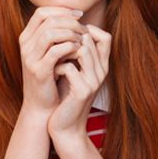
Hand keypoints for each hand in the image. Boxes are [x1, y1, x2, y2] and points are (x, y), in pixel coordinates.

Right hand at [18, 7, 87, 115]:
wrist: (42, 105)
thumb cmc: (51, 77)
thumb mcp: (52, 52)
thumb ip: (58, 35)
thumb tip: (76, 17)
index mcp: (26, 37)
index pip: (42, 12)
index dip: (62, 10)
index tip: (80, 15)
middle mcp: (25, 45)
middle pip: (48, 19)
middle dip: (70, 21)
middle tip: (84, 29)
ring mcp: (29, 58)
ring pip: (51, 33)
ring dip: (71, 33)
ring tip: (82, 39)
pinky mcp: (39, 70)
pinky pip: (56, 51)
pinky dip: (70, 47)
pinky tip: (79, 50)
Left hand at [48, 24, 111, 139]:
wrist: (66, 128)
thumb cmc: (66, 98)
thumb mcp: (74, 72)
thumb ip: (75, 55)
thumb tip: (66, 30)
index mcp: (101, 66)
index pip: (105, 36)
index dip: (86, 30)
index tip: (66, 37)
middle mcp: (102, 72)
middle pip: (89, 39)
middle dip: (68, 38)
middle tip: (54, 47)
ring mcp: (93, 82)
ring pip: (81, 49)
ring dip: (62, 50)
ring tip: (52, 58)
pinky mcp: (82, 92)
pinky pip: (69, 67)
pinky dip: (57, 66)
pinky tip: (52, 72)